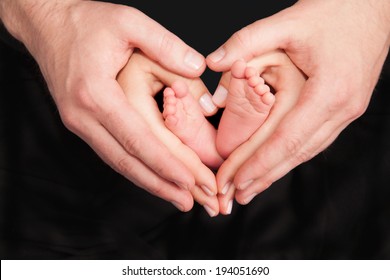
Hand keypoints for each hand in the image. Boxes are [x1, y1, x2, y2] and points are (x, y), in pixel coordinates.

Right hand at [0, 0, 206, 210]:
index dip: (167, 164)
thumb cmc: (86, 22)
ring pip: (119, 163)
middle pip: (129, 161)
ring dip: (150, 183)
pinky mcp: (82, 124)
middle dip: (164, 185)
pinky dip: (136, 169)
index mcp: (96, 93)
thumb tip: (197, 68)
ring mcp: (79, 123)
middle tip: (194, 202)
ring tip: (179, 198)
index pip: (139, 139)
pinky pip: (112, 153)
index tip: (193, 182)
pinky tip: (154, 178)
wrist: (49, 25)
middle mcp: (83, 116)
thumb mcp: (129, 22)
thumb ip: (166, 45)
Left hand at [207, 0, 389, 205]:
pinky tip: (274, 165)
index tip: (231, 180)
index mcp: (330, 91)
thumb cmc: (334, 11)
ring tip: (249, 189)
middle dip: (261, 177)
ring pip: (305, 151)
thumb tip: (212, 63)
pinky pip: (313, 140)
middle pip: (294, 153)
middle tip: (233, 197)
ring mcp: (346, 111)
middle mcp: (342, 108)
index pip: (285, 138)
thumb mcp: (288, 20)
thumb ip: (247, 41)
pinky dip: (290, 156)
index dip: (256, 163)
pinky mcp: (343, 109)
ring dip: (275, 172)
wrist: (372, 6)